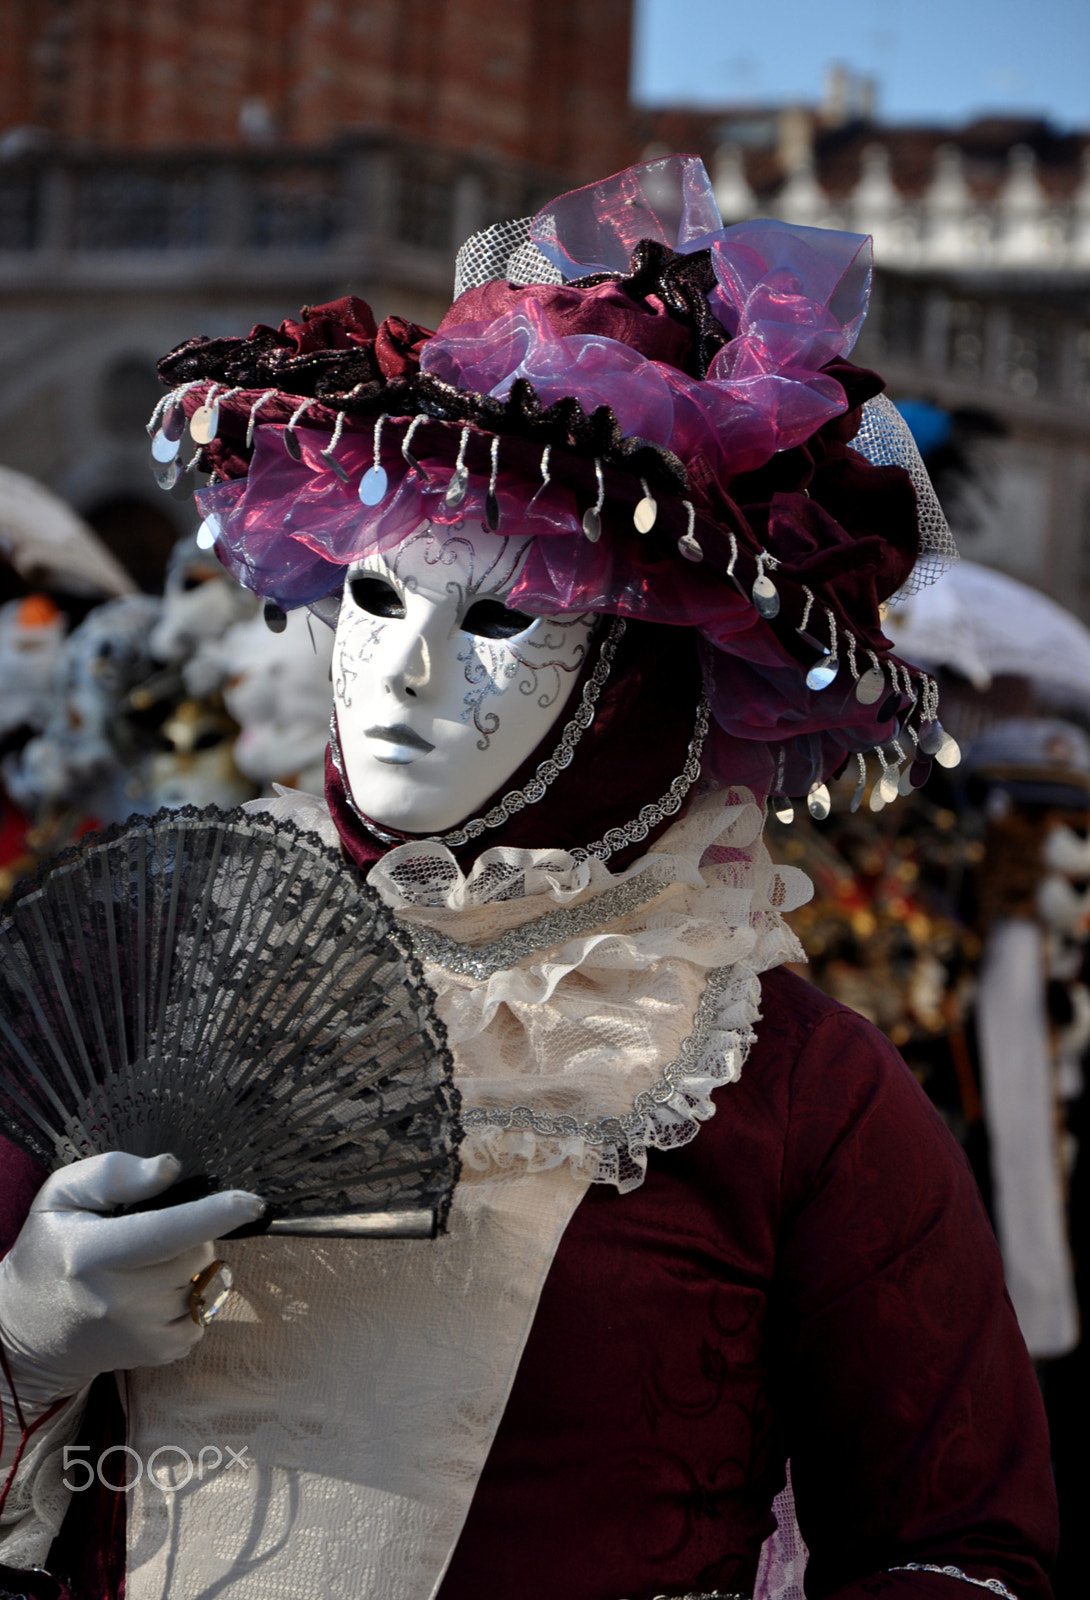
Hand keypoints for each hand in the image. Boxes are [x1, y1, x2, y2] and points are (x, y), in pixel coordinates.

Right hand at [0, 1152, 263, 1406]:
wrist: (27, 1332)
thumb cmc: (52, 1251)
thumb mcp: (61, 1197)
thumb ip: (113, 1174)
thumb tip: (169, 1168)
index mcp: (92, 1253)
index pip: (165, 1232)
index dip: (214, 1215)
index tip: (253, 1203)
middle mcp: (117, 1300)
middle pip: (196, 1252)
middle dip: (188, 1237)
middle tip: (145, 1239)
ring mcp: (139, 1333)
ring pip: (202, 1282)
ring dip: (186, 1270)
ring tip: (140, 1271)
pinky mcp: (157, 1354)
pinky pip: (203, 1313)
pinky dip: (188, 1301)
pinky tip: (150, 1299)